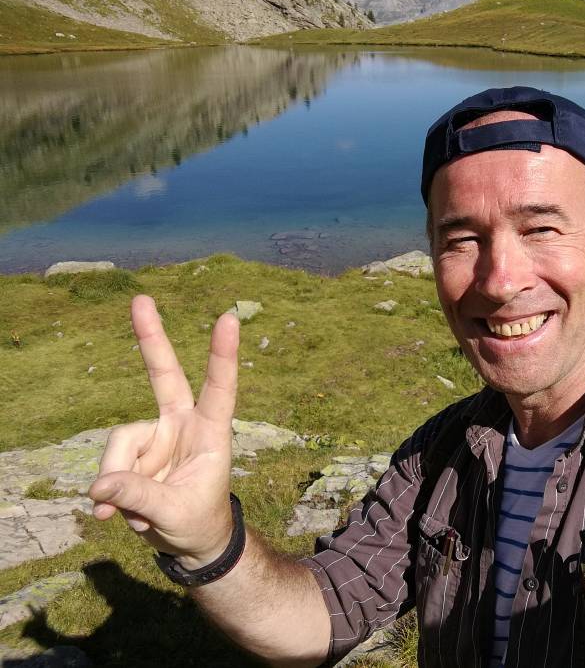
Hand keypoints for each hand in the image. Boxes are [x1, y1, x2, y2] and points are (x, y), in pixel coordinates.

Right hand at [89, 295, 239, 568]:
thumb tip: (100, 485)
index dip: (222, 355)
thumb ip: (139, 498)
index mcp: (212, 432)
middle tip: (141, 300)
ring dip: (118, 482)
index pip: (220, 388)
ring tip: (130, 513)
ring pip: (120, 444)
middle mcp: (183, 424)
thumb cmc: (197, 522)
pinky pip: (108, 465)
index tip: (229, 318)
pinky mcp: (133, 452)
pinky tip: (116, 513)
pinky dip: (109, 492)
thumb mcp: (174, 514)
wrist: (189, 541)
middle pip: (165, 375)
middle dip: (151, 339)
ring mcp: (155, 435)